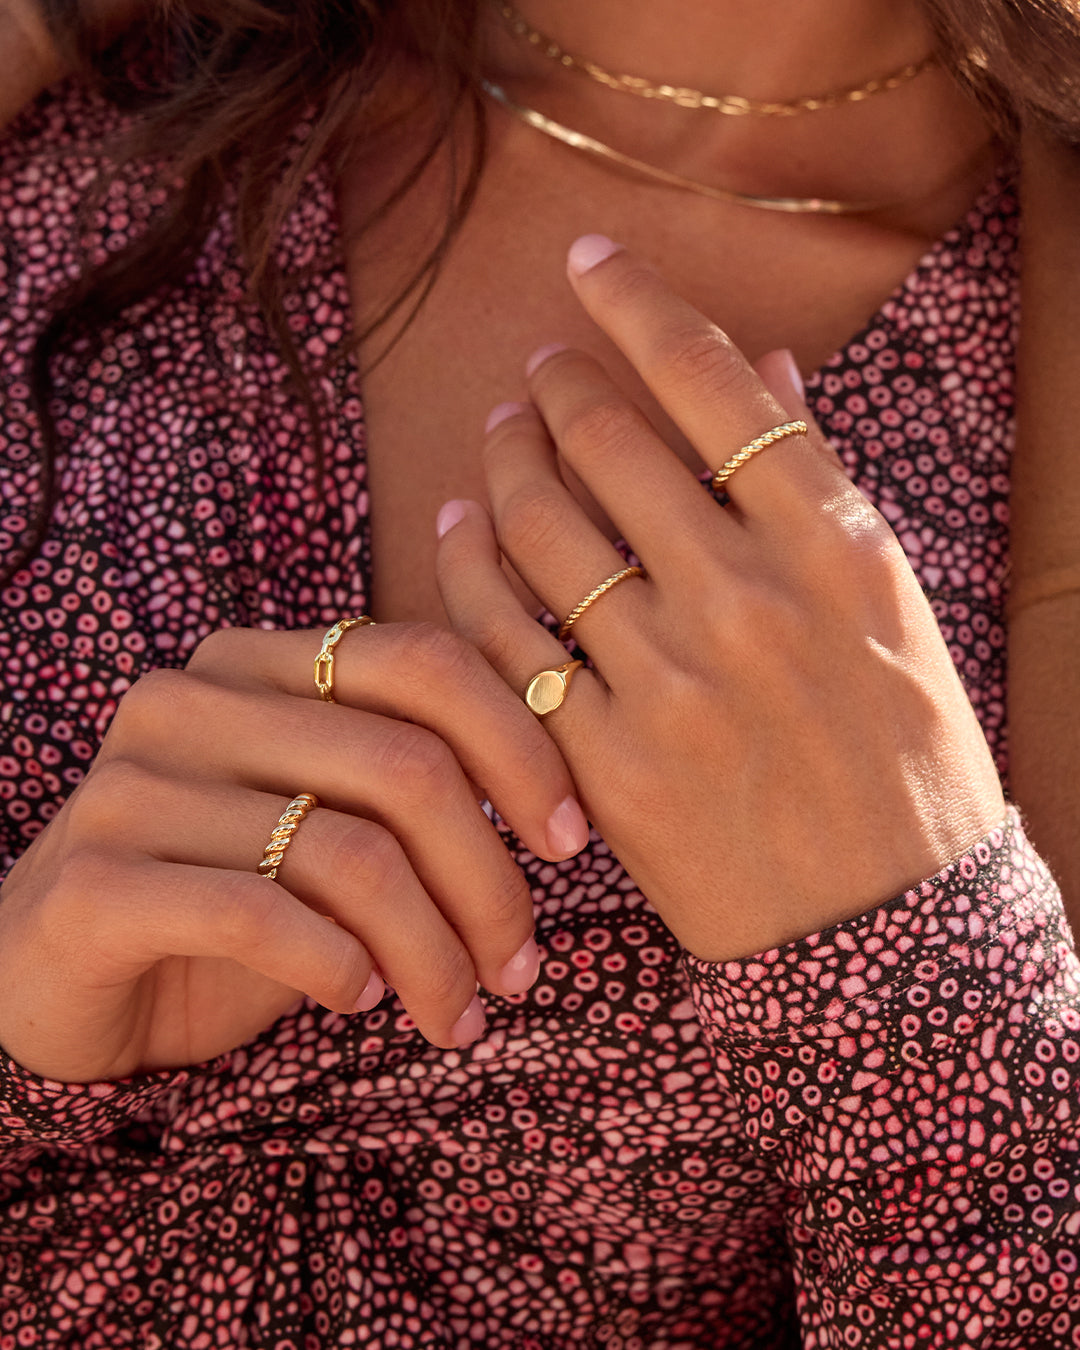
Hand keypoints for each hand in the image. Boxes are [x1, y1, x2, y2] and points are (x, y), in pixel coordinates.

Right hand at [0, 623, 587, 1080]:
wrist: (64, 974)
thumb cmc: (227, 893)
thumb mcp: (329, 822)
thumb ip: (409, 785)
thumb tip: (558, 810)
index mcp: (262, 662)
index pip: (425, 662)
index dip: (522, 748)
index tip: (570, 841)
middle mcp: (193, 698)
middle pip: (406, 766)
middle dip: (491, 882)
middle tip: (520, 967)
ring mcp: (133, 781)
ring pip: (349, 854)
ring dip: (433, 952)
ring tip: (458, 1014)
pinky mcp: (92, 878)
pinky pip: (261, 915)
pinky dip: (338, 968)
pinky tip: (358, 999)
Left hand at [436, 237, 1005, 961]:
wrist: (881, 926)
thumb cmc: (901, 755)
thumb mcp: (888, 606)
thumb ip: (817, 480)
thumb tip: (763, 364)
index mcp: (832, 547)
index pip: (714, 384)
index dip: (639, 304)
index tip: (591, 261)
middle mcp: (746, 599)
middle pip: (610, 444)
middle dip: (558, 382)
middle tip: (540, 367)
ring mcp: (668, 683)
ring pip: (542, 530)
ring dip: (504, 460)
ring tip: (499, 432)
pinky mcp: (602, 760)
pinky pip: (505, 639)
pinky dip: (469, 568)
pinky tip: (458, 526)